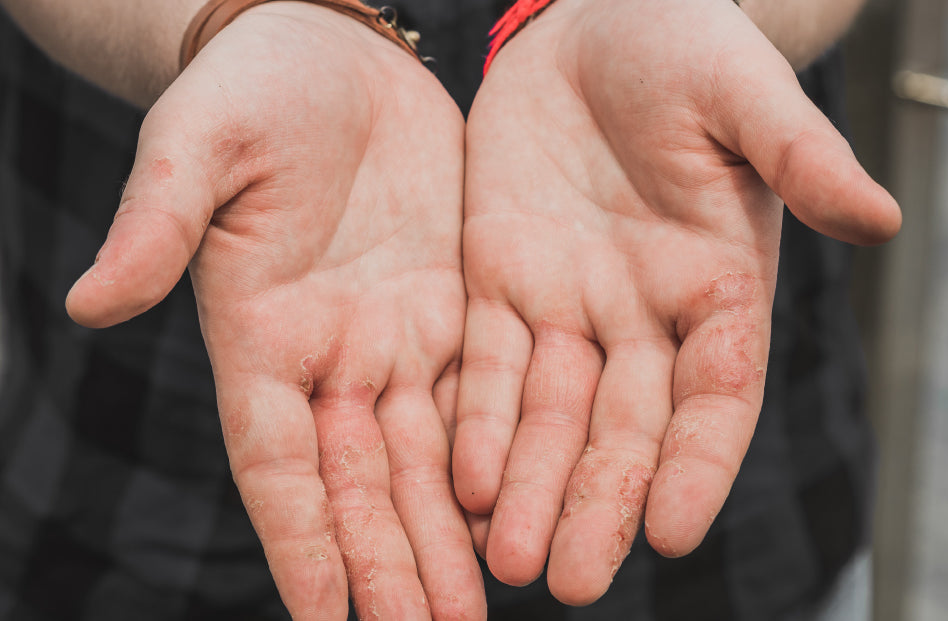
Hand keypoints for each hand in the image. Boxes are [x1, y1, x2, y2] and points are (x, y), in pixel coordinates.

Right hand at [65, 4, 482, 618]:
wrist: (333, 53)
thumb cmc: (255, 89)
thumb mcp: (201, 147)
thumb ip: (158, 226)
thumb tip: (88, 305)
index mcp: (263, 337)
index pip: (280, 465)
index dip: (301, 544)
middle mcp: (333, 358)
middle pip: (362, 485)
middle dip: (390, 567)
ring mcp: (398, 339)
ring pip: (427, 462)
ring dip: (446, 539)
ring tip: (474, 611)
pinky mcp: (456, 311)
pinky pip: (482, 403)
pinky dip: (494, 466)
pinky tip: (516, 516)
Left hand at [454, 0, 899, 605]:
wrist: (599, 20)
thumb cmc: (690, 45)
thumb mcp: (746, 95)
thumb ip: (801, 160)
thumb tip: (881, 219)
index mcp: (718, 287)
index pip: (715, 396)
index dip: (697, 463)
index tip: (673, 532)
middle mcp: (644, 316)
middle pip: (623, 429)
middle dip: (597, 502)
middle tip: (569, 581)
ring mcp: (569, 304)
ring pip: (547, 414)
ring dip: (525, 486)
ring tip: (505, 560)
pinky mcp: (500, 278)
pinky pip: (484, 363)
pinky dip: (474, 421)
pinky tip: (458, 481)